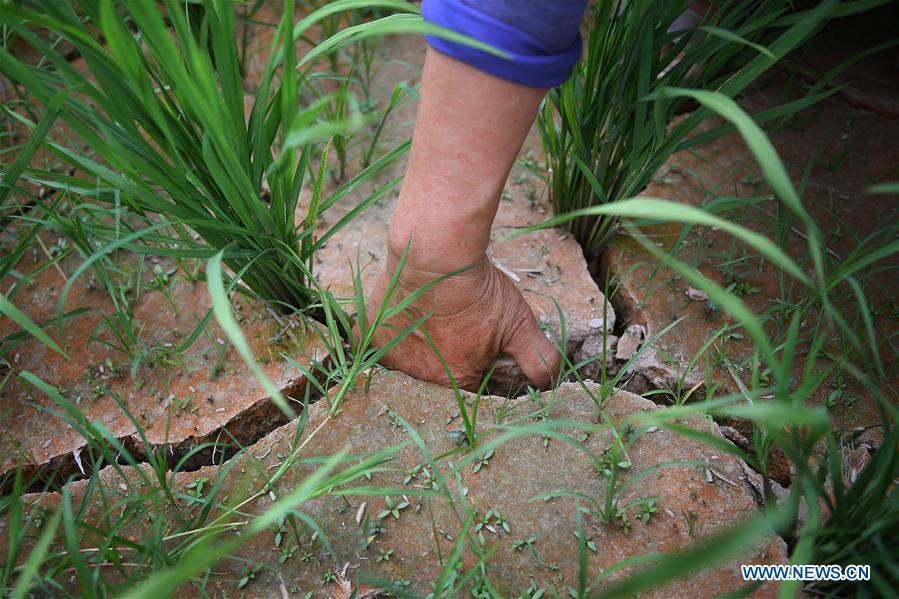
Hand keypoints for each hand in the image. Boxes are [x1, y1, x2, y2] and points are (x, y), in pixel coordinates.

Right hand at [361, 250, 559, 391]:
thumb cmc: (478, 290)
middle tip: (452, 325)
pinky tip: (397, 321)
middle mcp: (420, 376)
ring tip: (429, 319)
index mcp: (457, 379)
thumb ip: (538, 358)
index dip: (477, 362)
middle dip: (445, 356)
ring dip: (416, 347)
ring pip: (405, 361)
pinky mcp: (370, 334)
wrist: (436, 255)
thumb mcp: (520, 323)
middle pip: (436, 375)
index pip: (470, 385)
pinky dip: (384, 336)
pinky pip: (373, 346)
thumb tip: (550, 383)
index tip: (477, 340)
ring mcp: (391, 356)